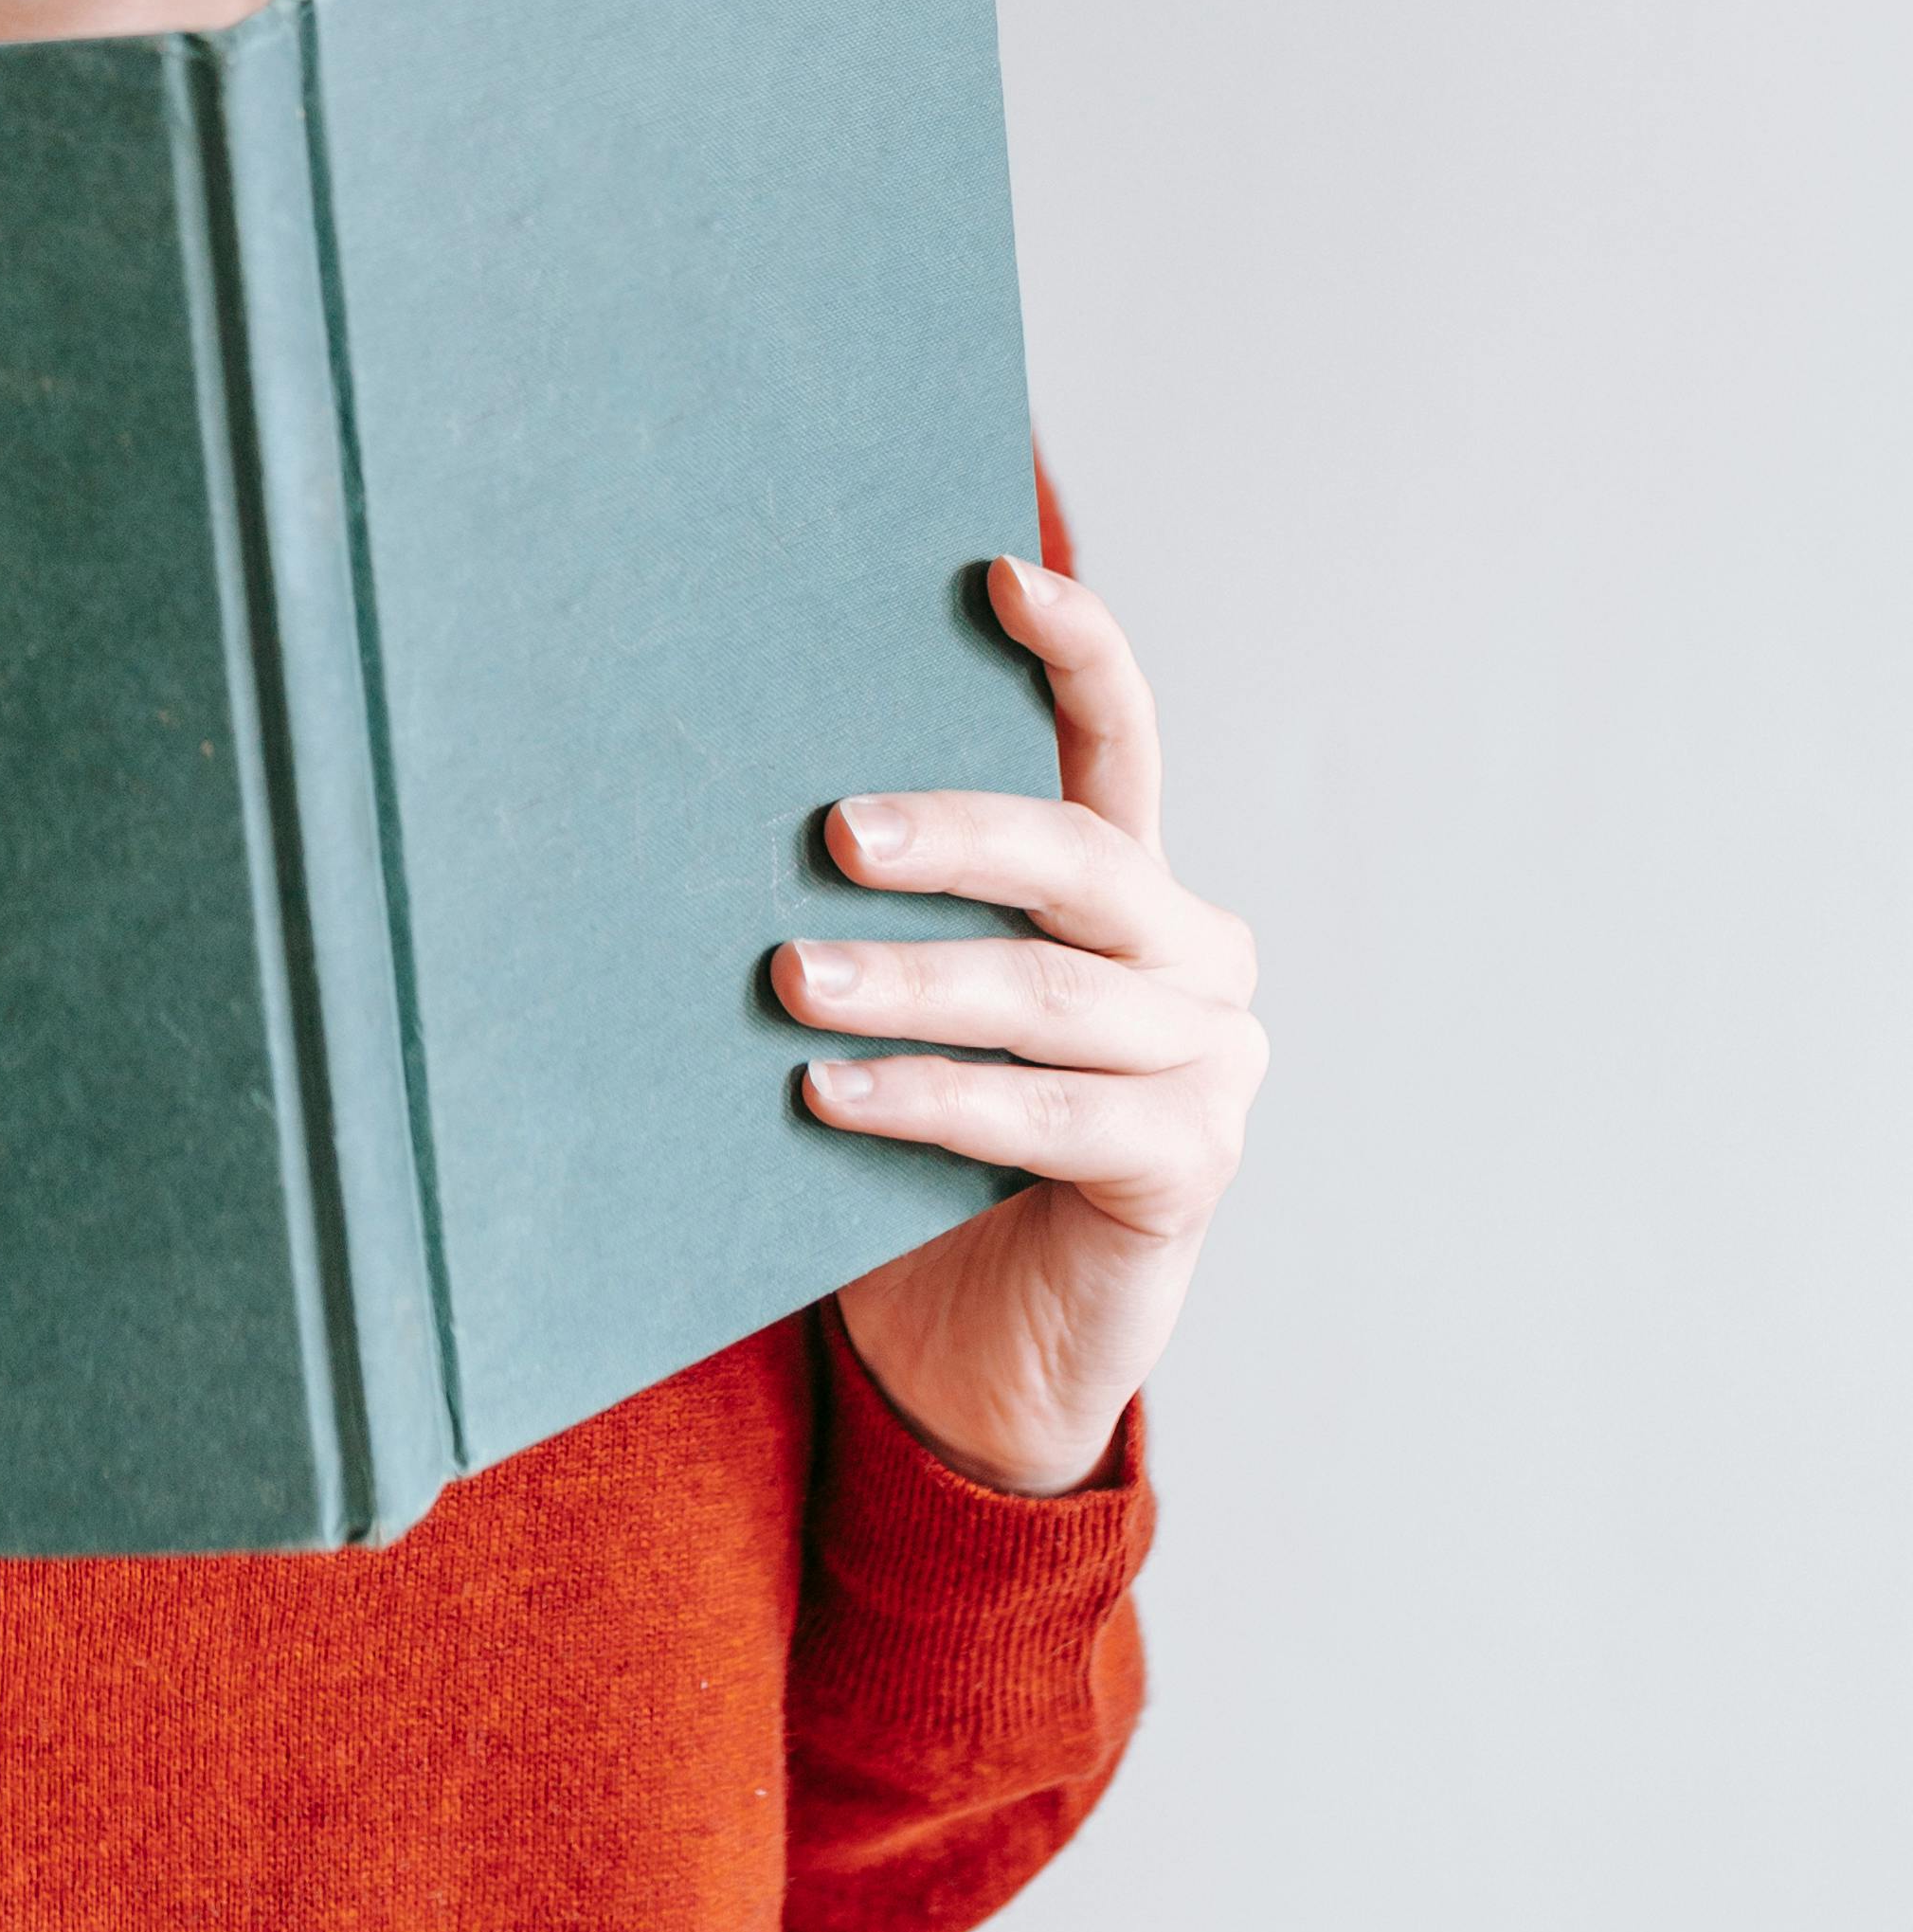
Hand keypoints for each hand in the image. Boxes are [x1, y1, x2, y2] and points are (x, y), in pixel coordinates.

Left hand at [774, 552, 1261, 1498]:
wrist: (970, 1358)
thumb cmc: (919, 1157)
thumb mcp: (902, 1012)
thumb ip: (876, 917)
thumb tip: (720, 802)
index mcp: (1131, 888)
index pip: (1121, 741)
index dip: (1077, 649)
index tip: (995, 573)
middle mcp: (1195, 956)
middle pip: (1082, 856)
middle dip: (953, 831)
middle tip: (830, 829)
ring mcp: (1212, 1063)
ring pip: (1051, 992)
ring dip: (909, 982)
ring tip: (788, 981)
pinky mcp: (1191, 1166)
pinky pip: (1052, 1116)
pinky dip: (935, 1099)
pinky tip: (829, 1095)